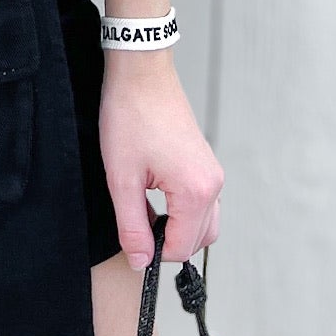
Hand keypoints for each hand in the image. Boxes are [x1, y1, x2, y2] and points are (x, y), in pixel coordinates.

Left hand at [98, 50, 222, 269]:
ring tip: (142, 209)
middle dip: (167, 242)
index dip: (153, 253)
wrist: (140, 72)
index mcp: (196, 192)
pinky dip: (181, 210)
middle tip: (134, 225)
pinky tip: (153, 194)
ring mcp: (212, 172)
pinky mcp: (204, 162)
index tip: (131, 242)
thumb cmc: (131, 115)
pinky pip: (201, 202)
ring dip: (176, 227)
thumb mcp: (122, 178)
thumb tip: (140, 262)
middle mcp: (213, 184)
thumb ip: (132, 226)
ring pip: (203, 222)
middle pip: (198, 240)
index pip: (181, 248)